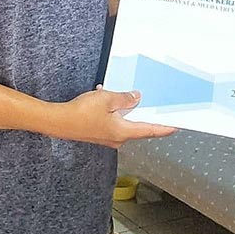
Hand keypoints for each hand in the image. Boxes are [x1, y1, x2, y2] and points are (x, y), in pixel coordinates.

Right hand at [55, 87, 175, 148]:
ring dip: (124, 108)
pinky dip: (113, 110)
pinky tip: (104, 97)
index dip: (164, 128)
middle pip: (138, 126)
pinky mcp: (98, 133)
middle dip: (144, 114)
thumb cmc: (82, 113)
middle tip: (155, 105)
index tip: (176, 126)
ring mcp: (107, 137)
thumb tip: (136, 98)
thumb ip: (125, 98)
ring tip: (121, 94)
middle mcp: (118, 138)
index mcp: (123, 132)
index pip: (150, 130)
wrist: (58, 122)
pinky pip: (113, 121)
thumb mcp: (107, 99)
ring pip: (124, 121)